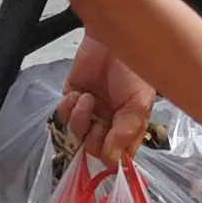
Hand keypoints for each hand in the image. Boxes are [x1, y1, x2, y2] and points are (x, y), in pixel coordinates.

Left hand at [57, 40, 156, 168]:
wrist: (113, 40)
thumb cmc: (133, 69)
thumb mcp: (138, 104)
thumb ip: (125, 133)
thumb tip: (112, 162)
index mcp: (129, 127)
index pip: (118, 156)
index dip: (111, 158)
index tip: (107, 153)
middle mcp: (108, 124)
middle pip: (94, 150)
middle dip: (93, 138)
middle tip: (99, 122)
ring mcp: (89, 113)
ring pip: (76, 135)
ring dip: (79, 120)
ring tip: (87, 99)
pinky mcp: (72, 100)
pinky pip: (63, 117)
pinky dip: (67, 108)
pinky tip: (78, 94)